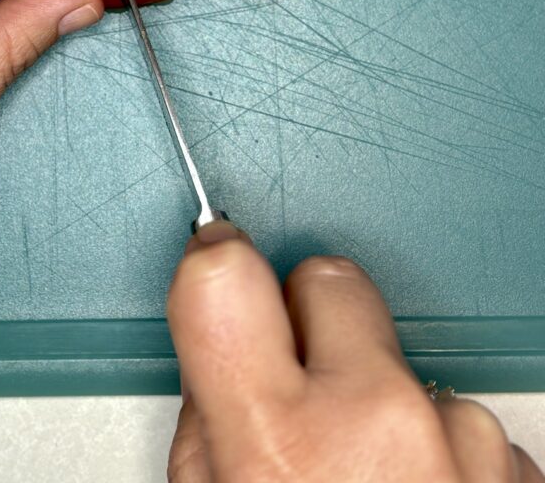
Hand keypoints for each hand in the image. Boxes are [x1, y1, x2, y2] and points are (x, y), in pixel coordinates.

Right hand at [167, 223, 542, 481]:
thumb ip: (209, 438)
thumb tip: (224, 373)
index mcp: (279, 441)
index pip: (225, 275)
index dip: (212, 261)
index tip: (215, 262)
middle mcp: (382, 421)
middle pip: (331, 279)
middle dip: (307, 316)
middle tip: (297, 384)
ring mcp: (466, 443)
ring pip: (406, 362)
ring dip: (384, 406)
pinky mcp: (521, 471)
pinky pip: (462, 420)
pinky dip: (437, 453)